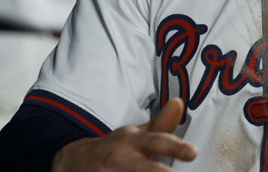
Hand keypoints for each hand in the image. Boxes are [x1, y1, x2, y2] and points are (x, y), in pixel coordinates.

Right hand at [52, 98, 196, 171]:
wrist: (75, 161)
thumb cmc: (115, 149)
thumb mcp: (135, 135)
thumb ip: (160, 125)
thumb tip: (179, 102)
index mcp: (133, 141)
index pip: (158, 141)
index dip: (176, 147)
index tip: (192, 153)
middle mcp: (120, 158)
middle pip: (146, 169)